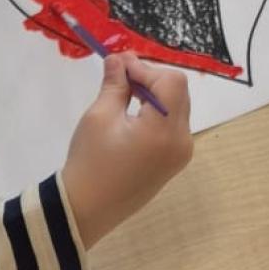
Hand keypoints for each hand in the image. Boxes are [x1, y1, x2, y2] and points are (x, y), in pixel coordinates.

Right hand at [60, 53, 192, 246]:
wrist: (86, 210)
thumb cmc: (90, 162)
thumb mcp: (100, 116)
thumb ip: (115, 84)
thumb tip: (119, 59)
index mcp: (165, 131)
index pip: (171, 82)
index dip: (146, 68)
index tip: (120, 65)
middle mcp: (182, 141)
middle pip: (178, 92)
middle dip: (151, 78)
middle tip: (121, 75)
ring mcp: (181, 154)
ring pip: (178, 106)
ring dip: (155, 93)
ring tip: (125, 93)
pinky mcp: (174, 161)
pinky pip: (174, 124)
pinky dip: (158, 112)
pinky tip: (134, 113)